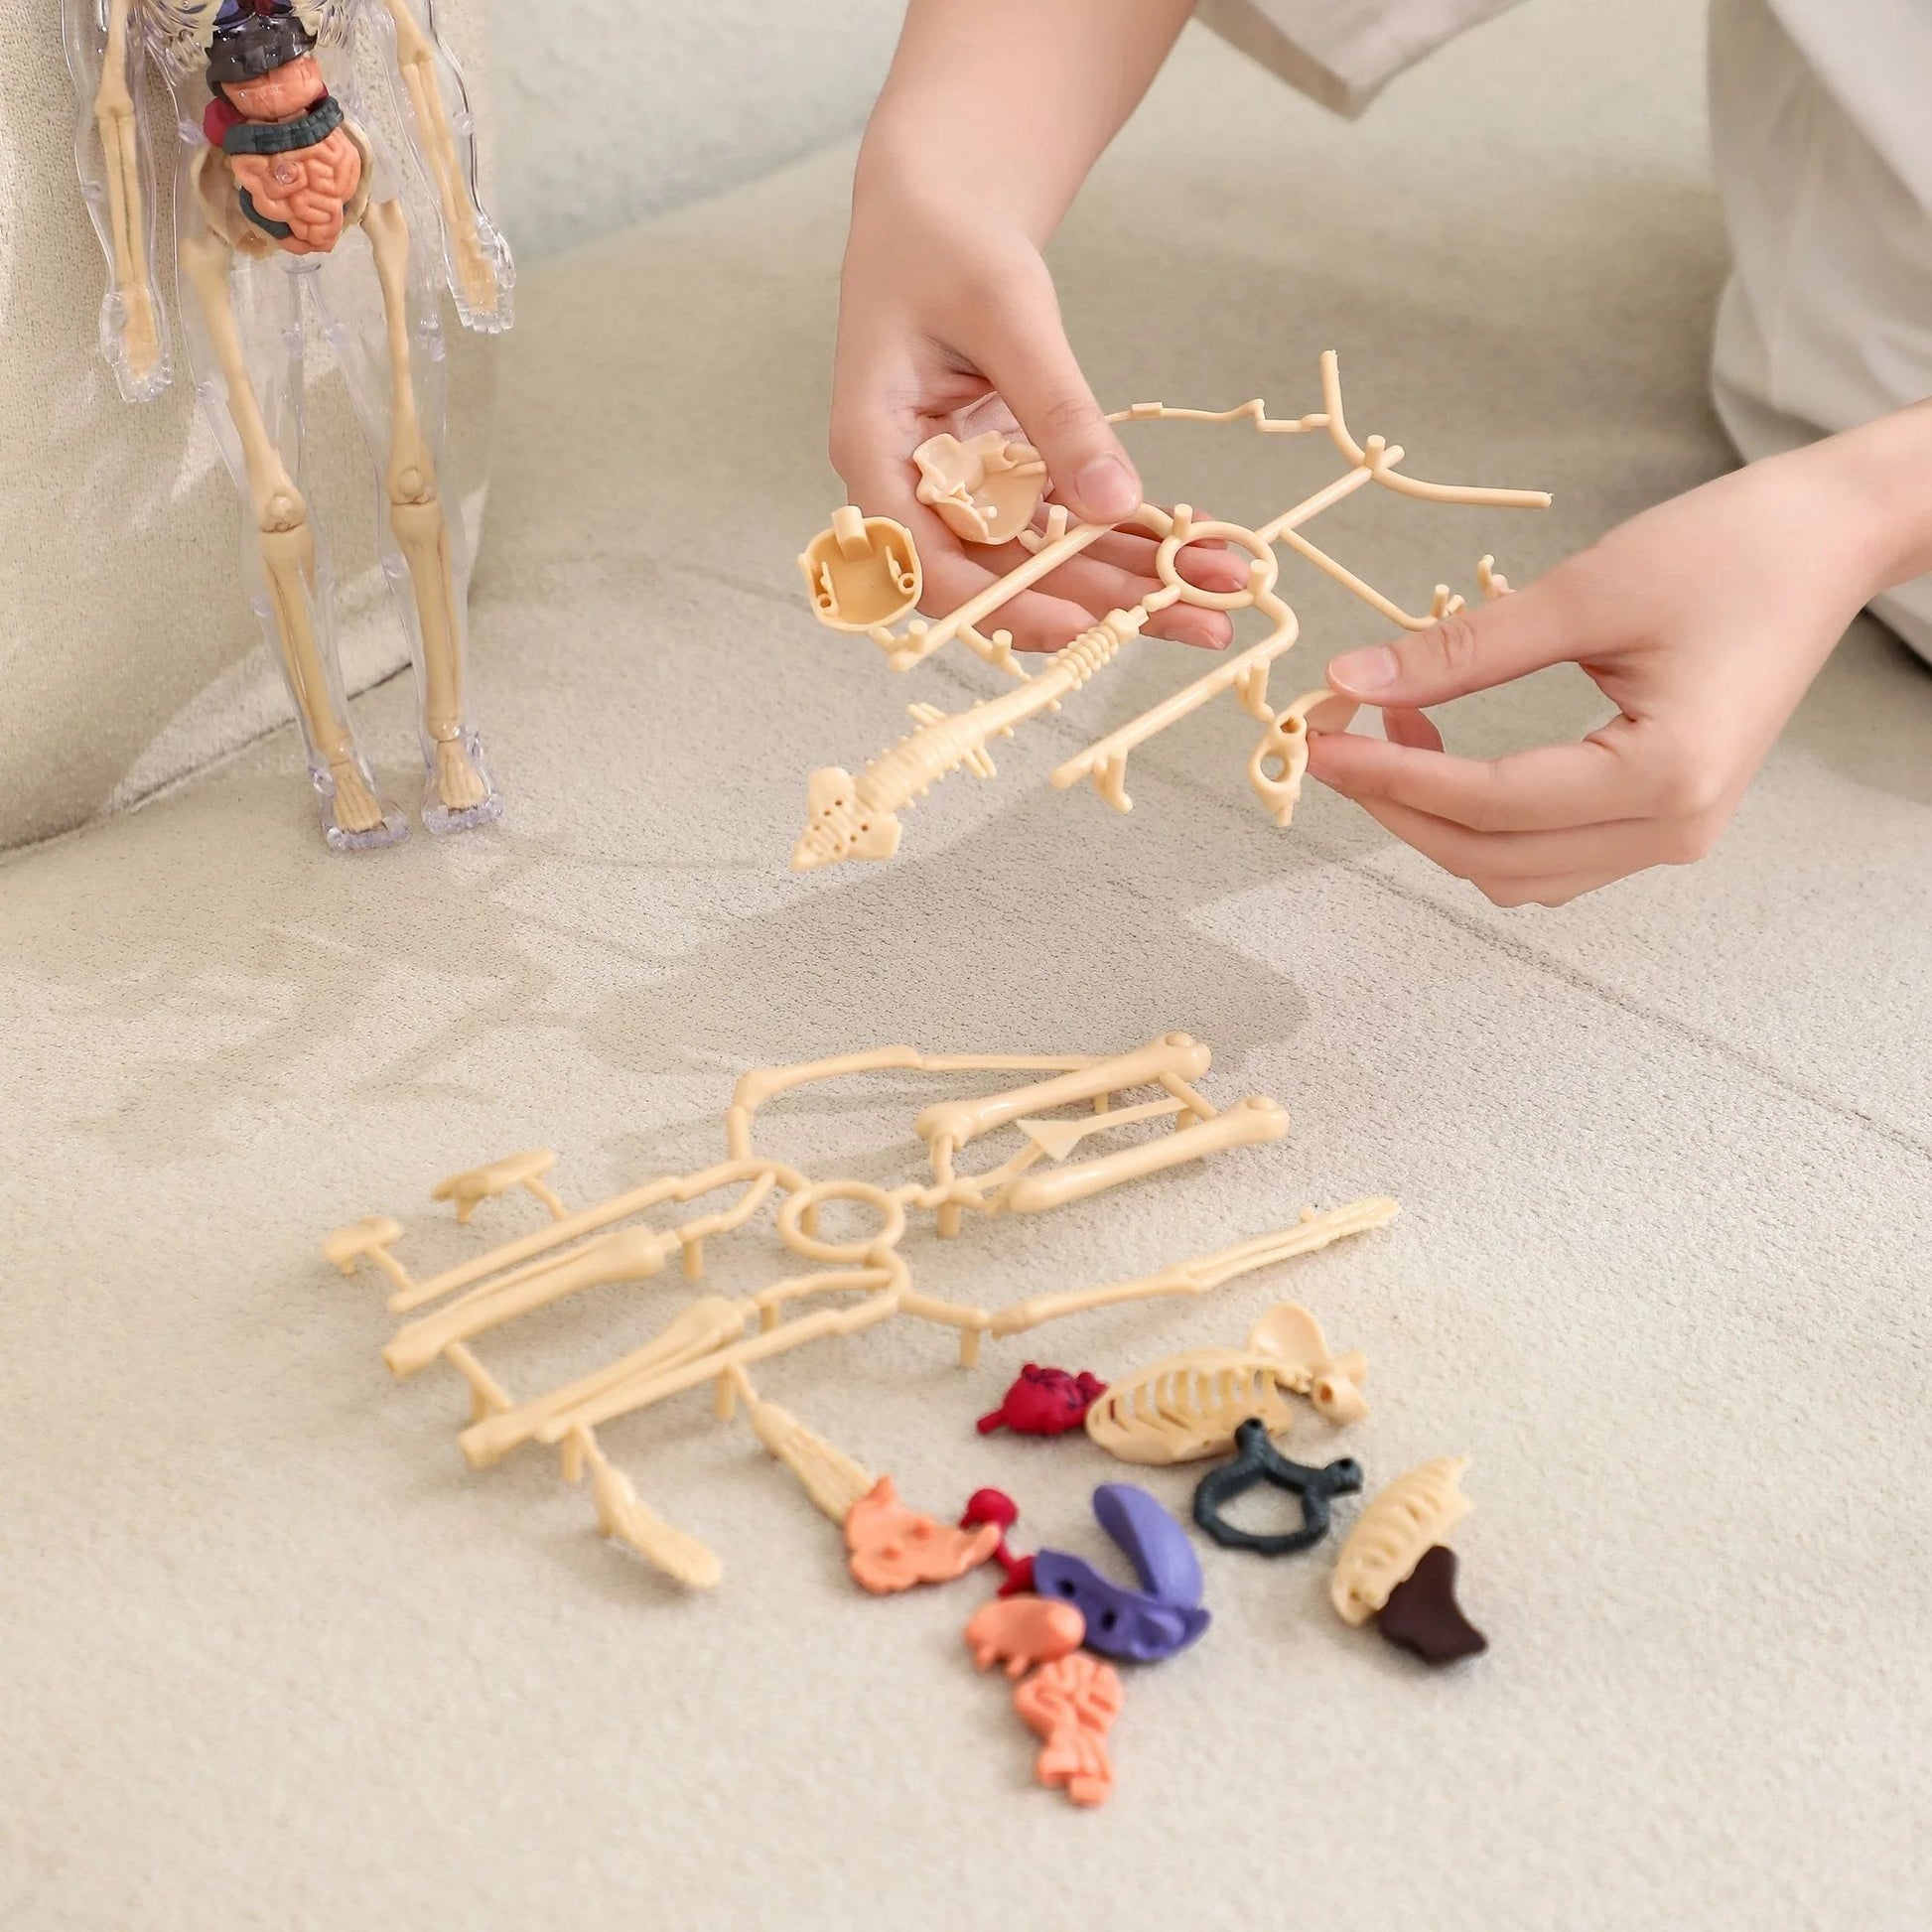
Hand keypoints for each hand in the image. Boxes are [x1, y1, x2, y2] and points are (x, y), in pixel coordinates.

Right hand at [830, 169, 1244, 651]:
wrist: (939, 206)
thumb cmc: (944, 241)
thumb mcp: (1008, 313)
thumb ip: (1058, 411)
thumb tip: (1114, 503)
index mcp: (875, 453)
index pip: (929, 568)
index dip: (1005, 606)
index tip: (1083, 624)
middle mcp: (915, 489)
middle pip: (1006, 580)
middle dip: (1105, 606)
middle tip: (1200, 622)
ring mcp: (964, 489)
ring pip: (1048, 561)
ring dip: (1134, 580)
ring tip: (1219, 592)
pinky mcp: (1009, 478)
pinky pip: (1071, 523)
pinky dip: (1132, 536)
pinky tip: (1196, 549)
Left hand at [1306, 441, 1902, 904]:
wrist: (1830, 541)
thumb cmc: (1734, 549)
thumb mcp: (1585, 590)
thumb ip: (1462, 651)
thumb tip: (1352, 682)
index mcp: (1665, 774)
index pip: (1490, 803)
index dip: (1390, 778)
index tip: (1318, 742)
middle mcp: (1674, 828)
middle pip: (1493, 859)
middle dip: (1400, 809)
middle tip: (1334, 744)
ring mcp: (1675, 833)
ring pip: (1517, 873)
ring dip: (1438, 822)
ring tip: (1387, 737)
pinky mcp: (1665, 817)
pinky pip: (1549, 854)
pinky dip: (1483, 821)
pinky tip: (1445, 755)